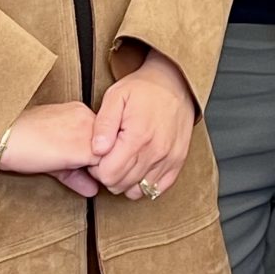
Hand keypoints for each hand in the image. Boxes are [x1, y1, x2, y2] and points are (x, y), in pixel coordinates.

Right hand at [0, 101, 102, 195]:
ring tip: (91, 181)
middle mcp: (87, 118)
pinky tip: (87, 183)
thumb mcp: (53, 159)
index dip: (101, 158)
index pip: (106, 138)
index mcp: (80, 112)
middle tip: (97, 180)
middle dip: (106, 166)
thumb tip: (93, 190)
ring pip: (112, 156)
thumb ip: (75, 173)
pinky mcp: (83, 149)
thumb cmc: (21, 144)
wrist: (5, 137)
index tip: (93, 171)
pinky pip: (103, 167)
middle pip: (113, 146)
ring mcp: (87, 132)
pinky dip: (99, 178)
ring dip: (104, 172)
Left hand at [92, 50, 196, 198]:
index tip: (98, 156)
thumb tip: (97, 150)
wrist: (174, 83)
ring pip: (138, 191)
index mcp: (138, 136)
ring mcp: (169, 159)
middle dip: (109, 175)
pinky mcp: (178, 162)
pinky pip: (157, 189)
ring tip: (123, 161)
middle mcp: (156, 151)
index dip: (97, 169)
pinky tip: (138, 168)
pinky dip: (144, 184)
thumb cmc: (143, 89)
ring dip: (125, 181)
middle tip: (108, 157)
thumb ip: (103, 124)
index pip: (109, 174)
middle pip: (121, 184)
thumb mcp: (115, 97)